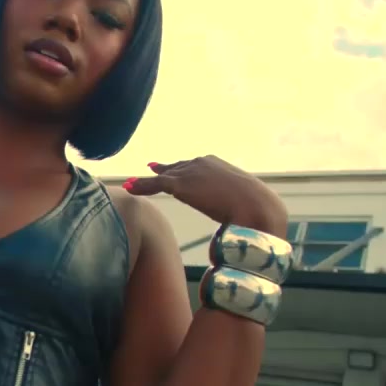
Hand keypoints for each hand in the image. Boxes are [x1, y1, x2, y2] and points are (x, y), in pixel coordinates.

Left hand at [123, 156, 288, 237]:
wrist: (257, 206)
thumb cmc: (257, 209)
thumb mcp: (243, 201)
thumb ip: (233, 204)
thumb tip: (237, 222)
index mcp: (217, 164)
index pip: (193, 166)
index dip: (178, 170)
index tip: (165, 170)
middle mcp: (201, 163)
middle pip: (175, 168)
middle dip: (162, 172)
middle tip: (149, 171)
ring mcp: (190, 172)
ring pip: (163, 176)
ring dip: (146, 182)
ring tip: (131, 183)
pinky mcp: (181, 184)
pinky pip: (155, 184)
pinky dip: (141, 186)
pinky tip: (129, 187)